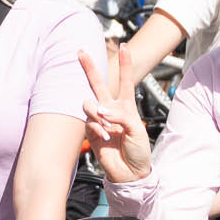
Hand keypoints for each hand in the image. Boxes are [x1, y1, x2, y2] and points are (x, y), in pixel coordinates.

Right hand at [79, 46, 151, 182]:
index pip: (125, 80)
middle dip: (89, 67)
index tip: (124, 47)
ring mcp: (99, 120)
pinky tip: (106, 137)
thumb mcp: (137, 129)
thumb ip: (120, 115)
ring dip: (97, 112)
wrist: (130, 172)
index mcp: (126, 106)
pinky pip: (89, 122)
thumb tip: (101, 110)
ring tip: (107, 124)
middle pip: (98, 84)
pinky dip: (97, 128)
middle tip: (81, 52)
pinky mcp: (91, 132)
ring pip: (89, 103)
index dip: (125, 64)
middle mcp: (111, 109)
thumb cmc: (138, 151)